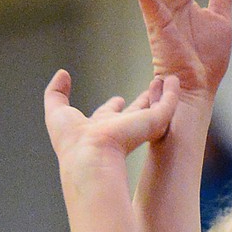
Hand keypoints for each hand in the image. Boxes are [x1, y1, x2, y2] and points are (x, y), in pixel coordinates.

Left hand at [44, 69, 179, 166]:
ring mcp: (139, 126)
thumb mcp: (56, 111)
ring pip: (154, 108)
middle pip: (136, 112)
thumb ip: (56, 91)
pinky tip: (175, 80)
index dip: (113, 106)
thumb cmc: (71, 141)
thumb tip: (63, 73)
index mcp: (99, 128)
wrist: (90, 157)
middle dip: (143, 101)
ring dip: (161, 94)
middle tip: (151, 90)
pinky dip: (172, 92)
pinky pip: (168, 103)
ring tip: (170, 79)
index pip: (108, 115)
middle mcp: (121, 128)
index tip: (118, 99)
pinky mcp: (154, 123)